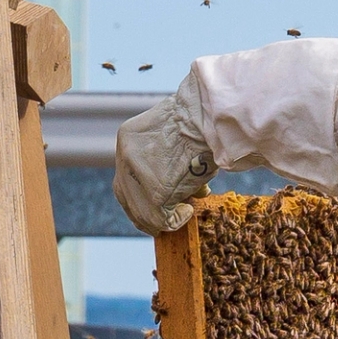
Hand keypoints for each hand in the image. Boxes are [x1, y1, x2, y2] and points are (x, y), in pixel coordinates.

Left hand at [112, 80, 216, 233]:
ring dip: (162, 218)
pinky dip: (175, 220)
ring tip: (183, 212)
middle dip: (144, 212)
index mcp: (129, 138)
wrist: (211, 116)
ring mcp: (137, 173)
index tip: (154, 202)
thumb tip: (186, 192)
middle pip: (126, 195)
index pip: (125, 174)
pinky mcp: (156, 191)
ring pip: (142, 210)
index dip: (138, 193)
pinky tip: (188, 212)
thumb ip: (169, 162)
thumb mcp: (176, 136)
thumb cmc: (203, 122)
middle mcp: (126, 154)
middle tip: (161, 221)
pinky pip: (160, 217)